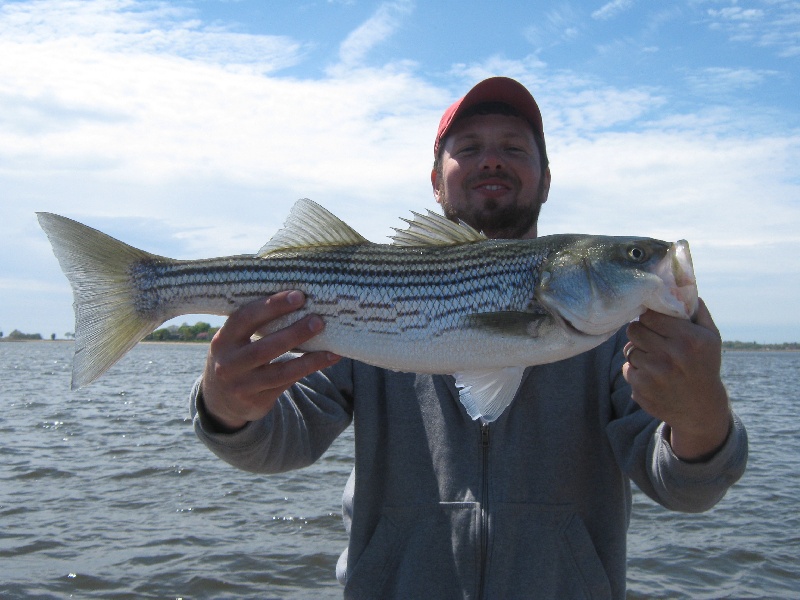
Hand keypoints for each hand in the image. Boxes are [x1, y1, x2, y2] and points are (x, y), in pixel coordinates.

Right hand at [200, 290, 340, 431]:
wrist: (220, 400)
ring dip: (309, 359)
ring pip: (280, 371)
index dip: (272, 306)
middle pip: (264, 348)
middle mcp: (228, 364)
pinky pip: (288, 383)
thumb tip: (299, 300)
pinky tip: (328, 359)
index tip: (298, 296)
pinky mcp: (257, 401)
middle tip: (318, 320)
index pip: (245, 318)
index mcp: (223, 340)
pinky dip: (309, 370)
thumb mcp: (234, 341)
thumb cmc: (236, 357)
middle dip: (294, 333)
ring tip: (332, 347)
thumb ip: (255, 325)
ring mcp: (242, 386)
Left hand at [622, 298, 731, 460]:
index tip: (653, 322)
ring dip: (638, 351)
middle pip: (634, 330)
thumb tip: (682, 286)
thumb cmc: (704, 365)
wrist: (700, 409)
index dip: (649, 317)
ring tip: (655, 359)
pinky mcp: (641, 388)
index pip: (650, 315)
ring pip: (629, 349)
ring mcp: (654, 374)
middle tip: (651, 339)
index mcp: (689, 339)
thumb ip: (697, 310)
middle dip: (641, 332)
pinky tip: (652, 375)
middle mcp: (671, 356)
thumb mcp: (711, 337)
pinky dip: (636, 369)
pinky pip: (626, 367)